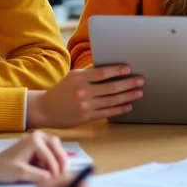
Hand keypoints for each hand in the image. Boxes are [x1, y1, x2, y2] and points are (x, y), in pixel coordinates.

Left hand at [0, 131, 67, 183]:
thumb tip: (54, 179)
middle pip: (57, 147)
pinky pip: (50, 151)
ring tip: (58, 174)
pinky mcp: (35, 146)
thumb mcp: (21, 174)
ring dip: (58, 160)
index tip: (58, 182)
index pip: (51, 156)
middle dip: (61, 162)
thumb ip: (39, 175)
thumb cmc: (3, 170)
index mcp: (35, 140)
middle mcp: (38, 136)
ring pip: (55, 148)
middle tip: (63, 176)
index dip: (56, 170)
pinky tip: (51, 171)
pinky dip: (52, 160)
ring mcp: (37, 140)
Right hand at [28, 65, 143, 127]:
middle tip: (140, 80)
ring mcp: (85, 105)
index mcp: (79, 78)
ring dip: (128, 96)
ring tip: (139, 92)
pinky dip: (120, 109)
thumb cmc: (61, 91)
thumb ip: (89, 75)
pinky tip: (129, 105)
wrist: (45, 108)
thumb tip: (112, 72)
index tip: (129, 69)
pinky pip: (107, 112)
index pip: (102, 72)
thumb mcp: (72, 77)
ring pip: (112, 100)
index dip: (117, 70)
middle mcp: (83, 91)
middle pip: (111, 87)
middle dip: (128, 84)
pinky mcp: (87, 117)